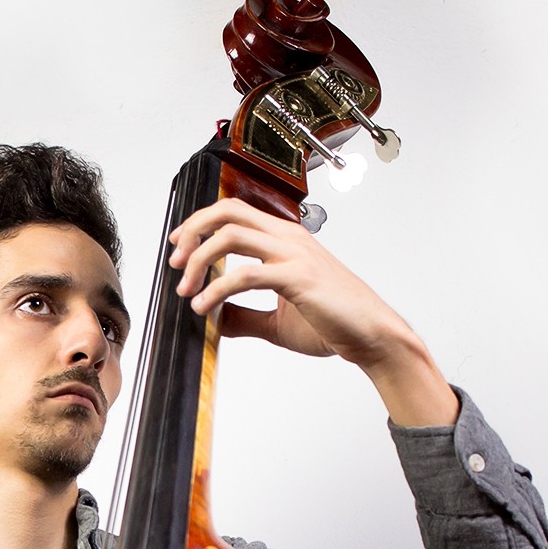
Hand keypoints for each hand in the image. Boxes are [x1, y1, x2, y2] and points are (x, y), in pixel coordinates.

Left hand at [167, 198, 457, 425]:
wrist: (373, 336)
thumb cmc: (336, 323)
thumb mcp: (278, 320)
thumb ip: (245, 316)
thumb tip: (215, 320)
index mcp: (285, 239)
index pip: (234, 213)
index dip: (200, 223)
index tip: (179, 247)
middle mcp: (288, 238)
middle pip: (228, 212)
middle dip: (193, 232)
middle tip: (175, 262)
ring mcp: (294, 254)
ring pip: (231, 236)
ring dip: (199, 261)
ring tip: (186, 292)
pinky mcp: (297, 277)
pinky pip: (245, 274)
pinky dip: (216, 289)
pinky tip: (205, 307)